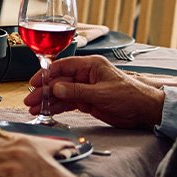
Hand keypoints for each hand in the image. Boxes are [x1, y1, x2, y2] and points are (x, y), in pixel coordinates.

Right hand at [25, 55, 163, 128]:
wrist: (145, 111)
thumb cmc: (130, 96)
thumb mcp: (102, 93)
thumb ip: (77, 91)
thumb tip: (56, 88)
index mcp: (90, 65)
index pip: (63, 66)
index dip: (46, 73)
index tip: (35, 82)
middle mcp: (86, 75)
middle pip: (59, 81)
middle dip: (44, 90)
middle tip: (30, 100)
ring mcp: (86, 88)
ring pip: (62, 93)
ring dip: (48, 100)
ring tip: (34, 109)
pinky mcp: (88, 101)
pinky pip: (68, 102)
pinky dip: (58, 107)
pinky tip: (47, 111)